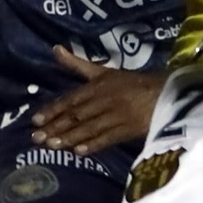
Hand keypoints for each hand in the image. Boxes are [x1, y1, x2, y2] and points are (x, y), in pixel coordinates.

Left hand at [29, 48, 164, 154]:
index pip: (71, 99)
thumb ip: (77, 64)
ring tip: (52, 146)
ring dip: (70, 138)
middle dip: (56, 127)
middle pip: (77, 115)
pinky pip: (109, 138)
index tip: (35, 120)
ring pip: (89, 128)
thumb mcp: (104, 71)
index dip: (53, 109)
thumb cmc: (132, 82)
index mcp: (99, 85)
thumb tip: (54, 49)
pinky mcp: (129, 130)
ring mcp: (118, 115)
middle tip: (36, 138)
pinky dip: (94, 145)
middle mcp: (105, 99)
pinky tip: (79, 153)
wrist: (166, 93)